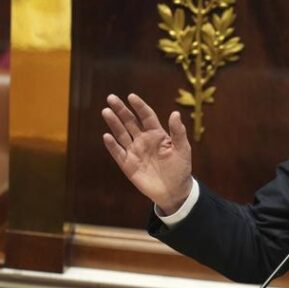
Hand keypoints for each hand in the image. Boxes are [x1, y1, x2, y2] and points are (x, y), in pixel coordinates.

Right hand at [101, 94, 192, 214]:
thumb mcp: (183, 149)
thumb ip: (178, 132)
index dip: (139, 106)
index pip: (146, 116)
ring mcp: (134, 151)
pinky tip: (107, 136)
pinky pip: (118, 153)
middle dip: (121, 110)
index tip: (131, 97)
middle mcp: (143, 140)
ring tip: (106, 111)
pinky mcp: (128, 164)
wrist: (174, 191)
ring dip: (114, 123)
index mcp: (157, 134)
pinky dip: (112, 145)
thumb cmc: (180, 168)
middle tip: (111, 98)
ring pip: (121, 134)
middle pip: (130, 122)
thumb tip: (175, 113)